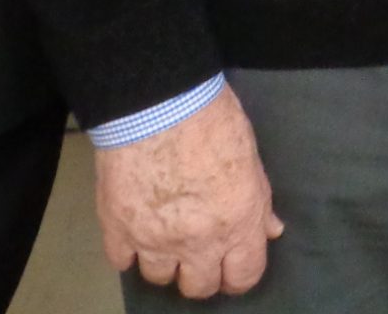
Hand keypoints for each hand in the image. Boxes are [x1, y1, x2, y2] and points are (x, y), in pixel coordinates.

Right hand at [93, 86, 283, 298]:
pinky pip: (121, 261)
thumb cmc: (212, 117)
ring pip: (159, 278)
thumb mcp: (250, 156)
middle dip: (199, 272)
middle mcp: (199, 242)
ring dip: (163, 261)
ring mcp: (155, 240)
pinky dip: (127, 250)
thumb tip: (269, 229)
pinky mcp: (118, 229)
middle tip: (194, 251)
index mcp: (239, 223)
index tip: (229, 265)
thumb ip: (259, 201)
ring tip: (162, 237)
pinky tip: (133, 230)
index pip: (244, 277)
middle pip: (198, 287)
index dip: (237, 274)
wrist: (158, 101)